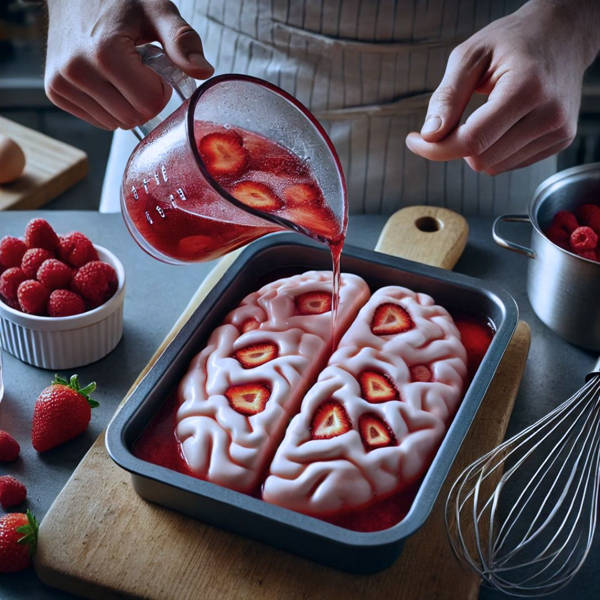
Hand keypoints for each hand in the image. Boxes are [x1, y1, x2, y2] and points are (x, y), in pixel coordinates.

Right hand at [44, 0, 213, 129]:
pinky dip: (109, 107)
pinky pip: (98, 120)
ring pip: (115, 124)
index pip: (149, 104)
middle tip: (138, 69)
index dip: (159, 89)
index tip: (154, 68)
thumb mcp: (156, 10)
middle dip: (144, 99)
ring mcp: (61, 83)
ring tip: (121, 71)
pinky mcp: (55, 91)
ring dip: (126, 104)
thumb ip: (182, 40)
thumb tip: (203, 71)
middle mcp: (77, 71)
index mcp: (104, 53)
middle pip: (133, 118)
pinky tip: (105, 80)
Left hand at [405, 0, 599, 174]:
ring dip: (476, 150)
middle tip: (451, 121)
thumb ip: (447, 97)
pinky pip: (509, 165)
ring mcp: (558, 130)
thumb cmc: (514, 41)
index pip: (472, 140)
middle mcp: (549, 114)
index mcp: (527, 87)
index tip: (415, 140)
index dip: (436, 148)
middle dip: (455, 145)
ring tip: (483, 115)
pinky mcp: (560, 141)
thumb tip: (430, 135)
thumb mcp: (471, 55)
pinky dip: (495, 150)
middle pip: (480, 158)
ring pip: (493, 167)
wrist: (563, 35)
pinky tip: (502, 124)